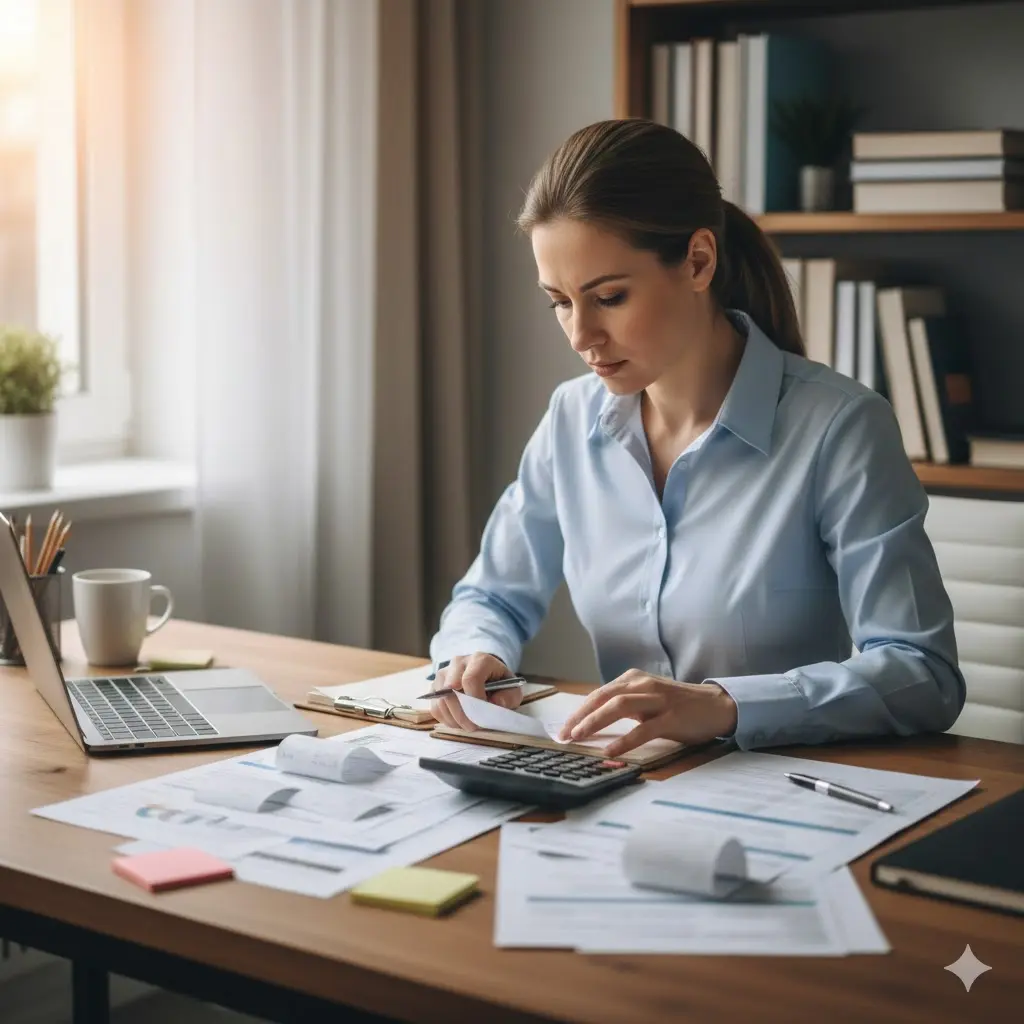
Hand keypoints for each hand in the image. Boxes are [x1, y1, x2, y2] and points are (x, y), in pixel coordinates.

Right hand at [429, 653, 521, 730]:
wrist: (486, 675)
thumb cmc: (499, 683)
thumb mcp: (512, 688)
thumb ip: (509, 696)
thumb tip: (495, 703)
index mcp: (480, 659)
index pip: (470, 679)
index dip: (475, 700)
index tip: (483, 713)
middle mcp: (458, 662)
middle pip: (451, 689)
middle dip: (464, 713)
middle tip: (475, 726)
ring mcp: (444, 674)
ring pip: (441, 700)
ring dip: (455, 719)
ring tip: (468, 726)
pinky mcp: (435, 687)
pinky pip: (435, 707)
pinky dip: (446, 719)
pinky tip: (459, 722)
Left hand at [557, 669, 737, 757]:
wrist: (716, 705)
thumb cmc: (678, 705)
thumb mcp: (647, 698)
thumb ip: (623, 704)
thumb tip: (592, 720)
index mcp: (634, 679)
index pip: (599, 694)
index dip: (579, 711)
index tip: (563, 729)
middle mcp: (643, 685)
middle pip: (603, 697)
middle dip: (580, 716)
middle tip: (564, 735)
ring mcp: (658, 700)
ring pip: (619, 706)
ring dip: (595, 722)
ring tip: (579, 737)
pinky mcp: (671, 717)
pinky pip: (643, 729)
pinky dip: (624, 740)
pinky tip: (610, 751)